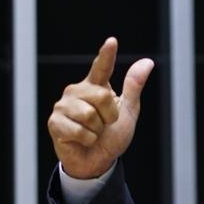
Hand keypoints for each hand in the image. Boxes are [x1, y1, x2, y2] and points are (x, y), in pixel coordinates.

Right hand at [47, 37, 153, 178]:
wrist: (97, 161)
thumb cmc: (111, 135)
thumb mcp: (127, 111)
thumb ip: (133, 87)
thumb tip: (148, 62)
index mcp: (95, 87)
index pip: (102, 68)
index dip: (107, 55)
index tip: (112, 42)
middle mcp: (77, 92)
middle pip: (102, 96)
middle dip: (109, 116)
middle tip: (103, 125)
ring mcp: (63, 106)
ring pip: (89, 114)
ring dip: (97, 130)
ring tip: (91, 132)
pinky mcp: (55, 122)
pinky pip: (80, 130)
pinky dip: (87, 139)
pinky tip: (81, 140)